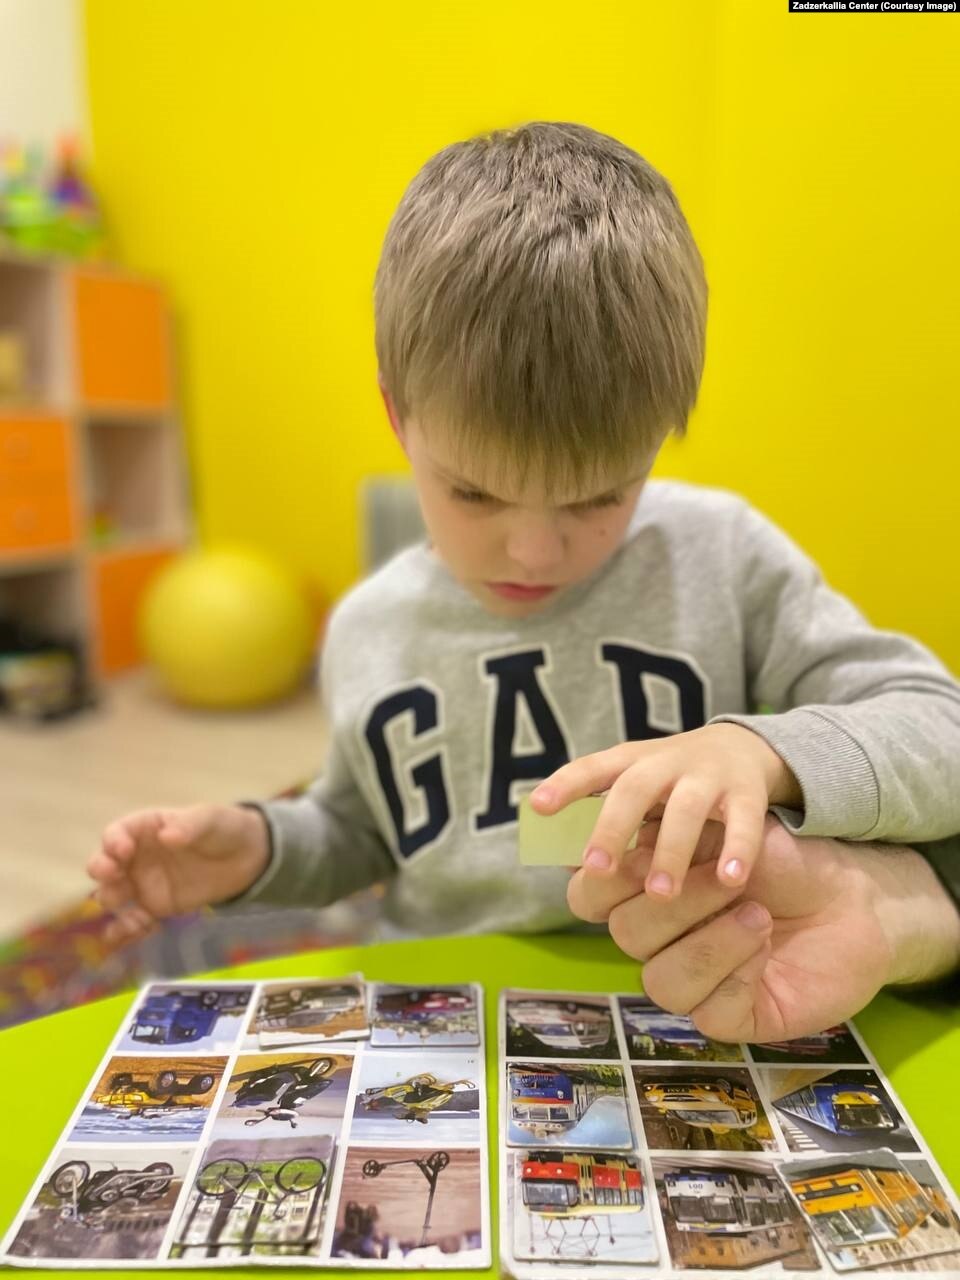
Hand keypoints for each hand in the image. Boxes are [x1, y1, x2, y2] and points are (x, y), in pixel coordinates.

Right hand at [87, 804, 270, 944]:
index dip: (113, 842)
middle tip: (112, 877)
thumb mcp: (210, 819)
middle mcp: (135, 857)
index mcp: (144, 828)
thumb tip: (167, 836)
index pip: (116, 834)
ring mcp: (142, 884)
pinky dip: (126, 929)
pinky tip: (134, 933)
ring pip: (112, 895)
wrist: (246, 859)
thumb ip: (189, 825)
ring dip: (113, 904)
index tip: (123, 850)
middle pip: (103, 865)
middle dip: (101, 871)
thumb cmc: (223, 829)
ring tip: (132, 913)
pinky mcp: (155, 908)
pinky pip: (132, 920)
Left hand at [531, 724, 800, 897]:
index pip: (592, 769)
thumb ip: (602, 821)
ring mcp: (706, 775)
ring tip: (660, 894)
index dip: (566, 784)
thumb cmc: (670, 784)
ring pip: (685, 808)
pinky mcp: (747, 791)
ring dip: (671, 850)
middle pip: (633, 789)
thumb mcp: (635, 789)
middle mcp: (664, 764)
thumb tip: (566, 868)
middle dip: (614, 828)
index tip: (538, 806)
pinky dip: (738, 850)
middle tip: (597, 869)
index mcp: (630, 763)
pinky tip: (731, 881)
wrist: (742, 748)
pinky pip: (743, 820)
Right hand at [567, 815, 959, 1040]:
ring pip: (659, 979)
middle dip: (678, 900)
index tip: (641, 853)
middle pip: (626, 933)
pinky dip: (735, 971)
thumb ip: (671, 829)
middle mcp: (658, 938)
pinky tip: (764, 945)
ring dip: (708, 940)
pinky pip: (706, 1009)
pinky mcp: (727, 1017)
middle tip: (726, 876)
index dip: (605, 877)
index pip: (590, 894)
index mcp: (645, 890)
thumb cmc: (785, 859)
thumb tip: (622, 819)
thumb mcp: (725, 828)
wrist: (851, 896)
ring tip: (756, 913)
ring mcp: (690, 981)